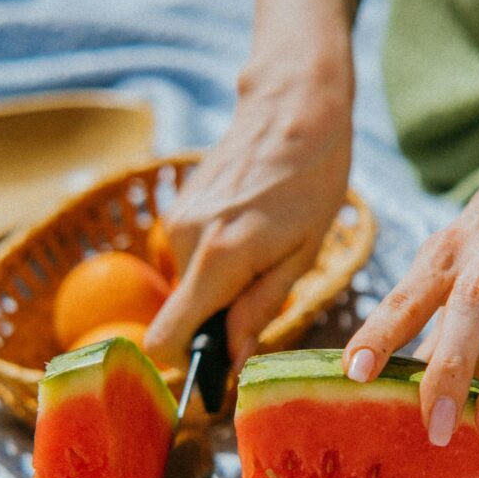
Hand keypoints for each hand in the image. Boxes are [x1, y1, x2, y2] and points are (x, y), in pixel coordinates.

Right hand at [144, 56, 352, 368]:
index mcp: (218, 259)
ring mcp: (176, 221)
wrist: (293, 107)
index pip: (165, 339)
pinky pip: (191, 257)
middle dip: (219, 319)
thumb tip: (234, 358)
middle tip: (268, 290)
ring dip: (222, 286)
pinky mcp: (177, 208)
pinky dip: (216, 261)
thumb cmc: (313, 182)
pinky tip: (251, 230)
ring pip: (189, 285)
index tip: (217, 370)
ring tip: (265, 250)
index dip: (187, 364)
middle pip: (183, 315)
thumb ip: (260, 309)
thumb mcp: (302, 254)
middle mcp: (184, 240)